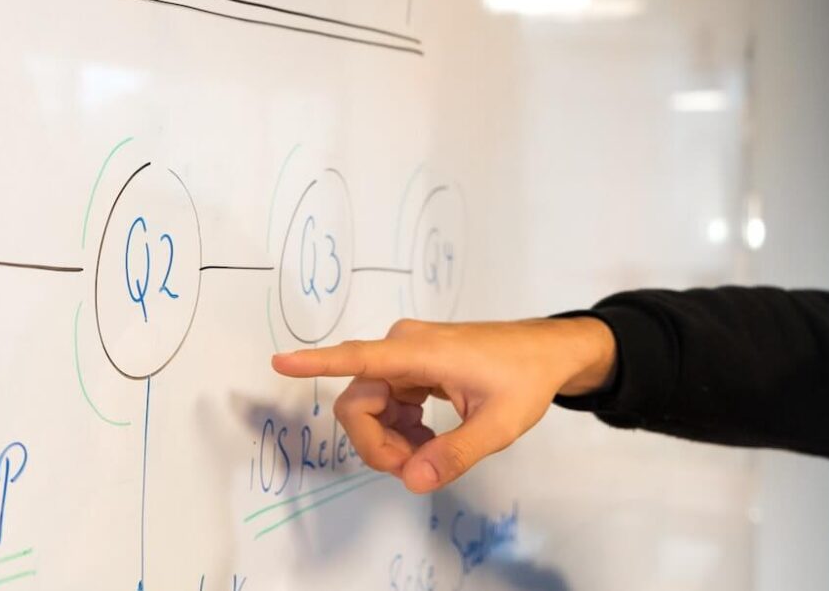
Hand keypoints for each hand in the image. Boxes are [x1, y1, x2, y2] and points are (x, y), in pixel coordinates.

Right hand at [271, 317, 614, 493]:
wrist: (548, 352)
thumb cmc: (526, 379)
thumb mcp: (499, 425)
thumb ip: (454, 454)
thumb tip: (412, 481)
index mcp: (420, 352)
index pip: (359, 357)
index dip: (316, 363)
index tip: (279, 362)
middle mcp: (403, 347)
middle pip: (358, 401)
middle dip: (376, 443)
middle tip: (414, 470)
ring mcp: (405, 356)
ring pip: (369, 406)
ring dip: (389, 440)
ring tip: (428, 457)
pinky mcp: (411, 366)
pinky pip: (385, 402)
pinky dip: (399, 429)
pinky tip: (426, 440)